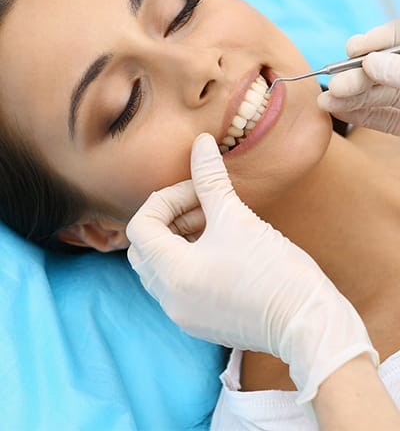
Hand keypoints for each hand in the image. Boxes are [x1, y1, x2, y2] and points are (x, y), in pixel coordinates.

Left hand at [126, 133, 377, 403]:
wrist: (308, 323)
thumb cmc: (275, 270)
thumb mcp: (237, 218)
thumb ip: (210, 178)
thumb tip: (201, 142)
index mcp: (172, 273)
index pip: (141, 226)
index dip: (166, 199)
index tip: (198, 191)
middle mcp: (169, 299)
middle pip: (144, 247)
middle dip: (169, 219)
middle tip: (202, 205)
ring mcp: (183, 314)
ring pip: (160, 267)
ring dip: (178, 239)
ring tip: (213, 223)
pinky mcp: (199, 321)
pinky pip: (176, 285)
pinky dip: (187, 261)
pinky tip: (219, 249)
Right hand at [317, 20, 399, 134]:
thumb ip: (399, 73)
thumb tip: (370, 62)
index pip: (397, 38)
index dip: (376, 40)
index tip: (355, 48)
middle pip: (381, 69)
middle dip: (354, 75)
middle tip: (336, 84)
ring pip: (376, 95)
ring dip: (348, 98)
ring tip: (326, 101)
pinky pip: (380, 118)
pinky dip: (359, 116)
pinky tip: (338, 111)